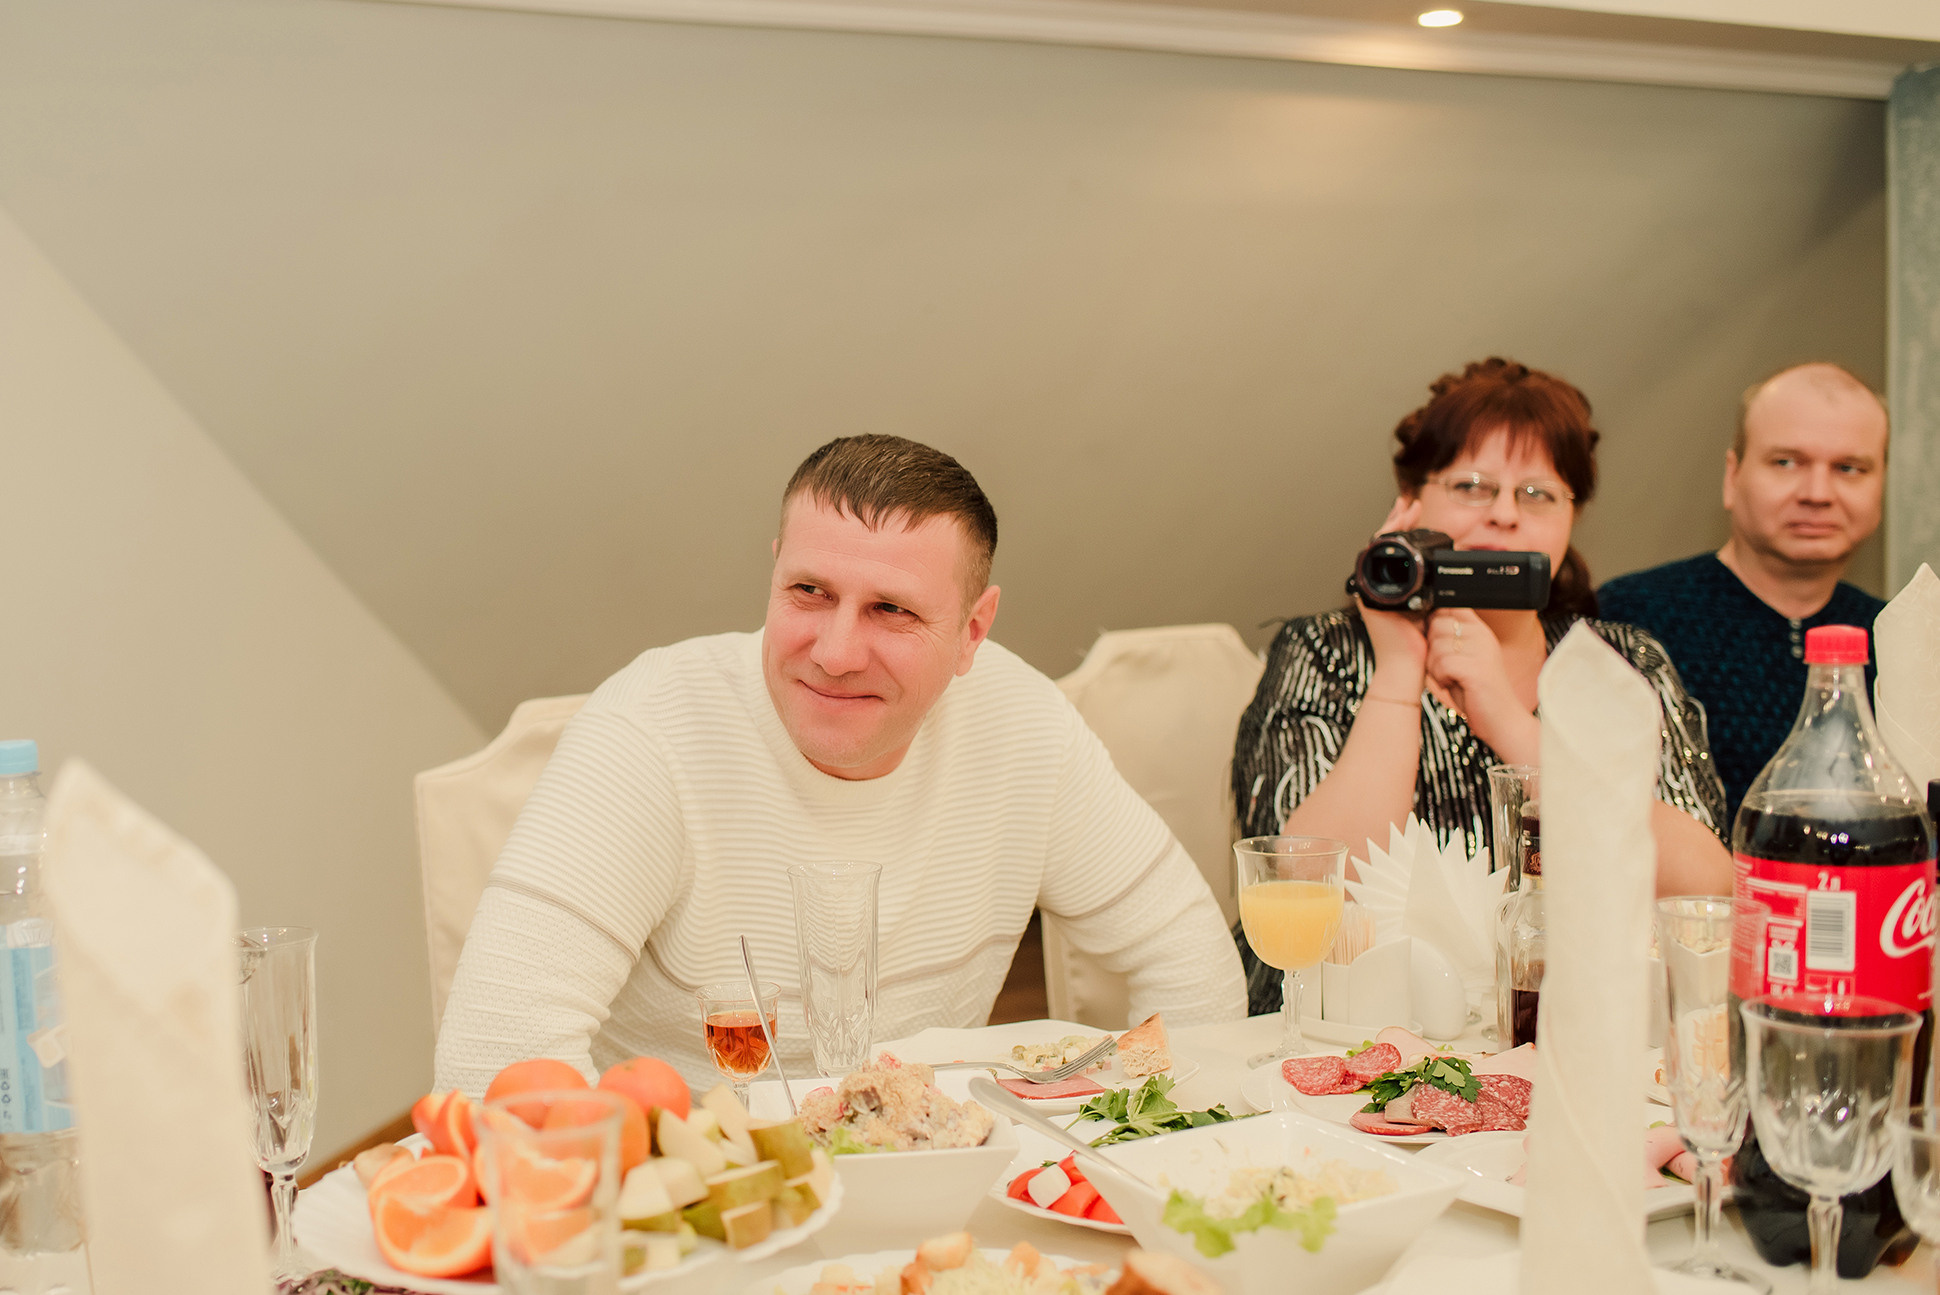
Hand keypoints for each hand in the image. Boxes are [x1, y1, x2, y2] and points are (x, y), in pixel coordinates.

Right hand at [1358, 496, 1430, 698]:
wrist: (1406, 666)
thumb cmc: (1417, 647)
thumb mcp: (1429, 612)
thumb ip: (1431, 594)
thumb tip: (1444, 579)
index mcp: (1393, 591)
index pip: (1398, 555)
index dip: (1404, 533)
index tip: (1415, 515)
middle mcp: (1379, 589)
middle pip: (1383, 548)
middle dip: (1395, 523)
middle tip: (1406, 505)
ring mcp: (1371, 591)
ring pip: (1376, 552)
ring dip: (1389, 529)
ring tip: (1402, 511)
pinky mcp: (1368, 597)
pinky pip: (1372, 565)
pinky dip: (1380, 547)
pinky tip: (1391, 533)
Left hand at [1424, 609, 1537, 760]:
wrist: (1501, 720)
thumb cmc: (1477, 691)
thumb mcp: (1464, 658)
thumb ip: (1448, 639)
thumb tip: (1421, 623)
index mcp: (1480, 630)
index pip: (1449, 606)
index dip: (1434, 622)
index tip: (1435, 643)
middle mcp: (1482, 635)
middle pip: (1437, 624)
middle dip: (1431, 648)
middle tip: (1444, 667)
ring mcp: (1481, 650)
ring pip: (1436, 646)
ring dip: (1435, 666)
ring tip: (1450, 678)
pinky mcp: (1476, 668)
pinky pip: (1441, 664)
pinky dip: (1440, 677)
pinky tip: (1452, 684)